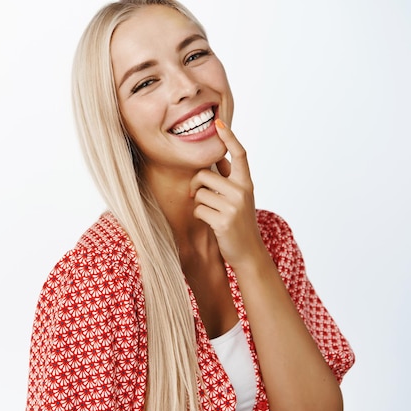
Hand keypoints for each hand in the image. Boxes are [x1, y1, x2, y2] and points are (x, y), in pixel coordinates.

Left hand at [189, 119, 265, 266]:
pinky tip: (211, 223)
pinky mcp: (223, 220)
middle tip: (199, 195)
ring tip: (212, 213)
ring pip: (199, 193)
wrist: (249, 253)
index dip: (229, 137)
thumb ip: (230, 180)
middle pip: (204, 175)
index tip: (219, 122)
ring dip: (199, 204)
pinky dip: (199, 216)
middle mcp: (242, 191)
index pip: (240, 154)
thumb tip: (219, 158)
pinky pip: (198, 209)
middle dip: (196, 185)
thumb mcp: (239, 198)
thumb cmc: (239, 223)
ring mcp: (234, 206)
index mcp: (246, 183)